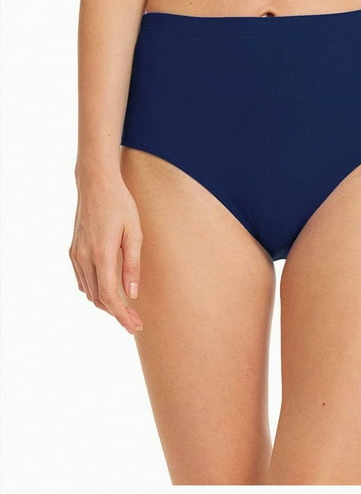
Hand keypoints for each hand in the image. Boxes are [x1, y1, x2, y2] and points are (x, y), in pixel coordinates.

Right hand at [69, 172, 143, 334]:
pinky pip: (83, 280)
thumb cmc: (121, 205)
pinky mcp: (74, 251)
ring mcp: (76, 254)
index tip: (135, 326)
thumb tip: (131, 294)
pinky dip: (96, 291)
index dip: (122, 316)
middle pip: (99, 298)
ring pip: (89, 291)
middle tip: (137, 321)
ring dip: (106, 303)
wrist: (96, 184)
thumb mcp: (135, 233)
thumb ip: (132, 265)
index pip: (109, 296)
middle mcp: (84, 257)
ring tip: (127, 309)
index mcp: (102, 253)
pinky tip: (109, 291)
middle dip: (117, 313)